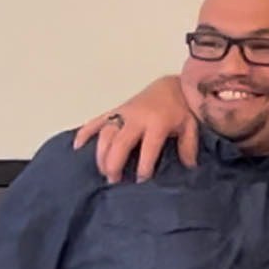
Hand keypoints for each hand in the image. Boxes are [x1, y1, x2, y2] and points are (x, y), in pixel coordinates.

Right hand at [73, 76, 197, 182]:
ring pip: (105, 134)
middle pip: (120, 142)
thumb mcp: (190, 127)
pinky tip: (77, 146)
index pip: (148, 148)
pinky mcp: (115, 111)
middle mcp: (137, 118)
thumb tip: (188, 168)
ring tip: (103, 172)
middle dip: (115, 163)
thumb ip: (188, 147)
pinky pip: (96, 121)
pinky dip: (85, 132)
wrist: (172, 86)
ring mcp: (123, 114)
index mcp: (157, 123)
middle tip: (114, 181)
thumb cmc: (181, 110)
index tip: (140, 182)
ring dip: (101, 154)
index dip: (143, 166)